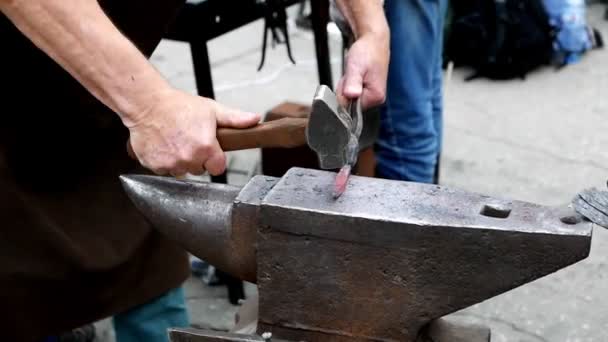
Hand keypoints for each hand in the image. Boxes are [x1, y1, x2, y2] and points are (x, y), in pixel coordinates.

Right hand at [127, 88, 259, 175]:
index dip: (215, 159)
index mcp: (205, 148)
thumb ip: (235, 119)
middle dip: (197, 158)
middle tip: (190, 139)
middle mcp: (188, 159)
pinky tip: (164, 145)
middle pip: (200, 170)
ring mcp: (171, 164)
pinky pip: (164, 170)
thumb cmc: (179, 106)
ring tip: (176, 141)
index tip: (210, 150)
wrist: (147, 104)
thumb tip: (255, 120)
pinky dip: (164, 161)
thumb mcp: (212, 110)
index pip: (218, 168)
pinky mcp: (155, 166)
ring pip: (182, 171)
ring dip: (180, 161)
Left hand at [337, 32, 389, 108]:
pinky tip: (355, 74)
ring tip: (355, 72)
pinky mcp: (369, 90)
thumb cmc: (367, 51)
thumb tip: (350, 96)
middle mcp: (376, 98)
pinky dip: (350, 83)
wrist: (373, 41)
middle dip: (345, 89)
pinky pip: (353, 91)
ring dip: (347, 85)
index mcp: (375, 96)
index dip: (344, 93)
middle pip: (350, 103)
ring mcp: (373, 95)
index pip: (350, 107)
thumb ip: (352, 83)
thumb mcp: (356, 66)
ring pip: (350, 97)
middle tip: (352, 73)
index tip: (349, 79)